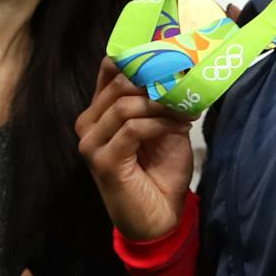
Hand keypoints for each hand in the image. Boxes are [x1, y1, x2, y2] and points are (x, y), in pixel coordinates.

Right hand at [75, 58, 194, 240]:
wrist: (158, 221)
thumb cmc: (160, 174)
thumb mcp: (163, 128)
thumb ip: (159, 102)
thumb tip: (178, 71)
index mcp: (100, 111)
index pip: (109, 68)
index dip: (138, 57)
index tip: (172, 54)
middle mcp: (89, 123)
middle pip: (118, 82)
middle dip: (155, 81)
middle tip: (185, 85)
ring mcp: (92, 143)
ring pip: (125, 105)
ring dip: (162, 104)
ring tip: (187, 111)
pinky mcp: (104, 161)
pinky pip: (132, 129)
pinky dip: (159, 124)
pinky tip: (179, 128)